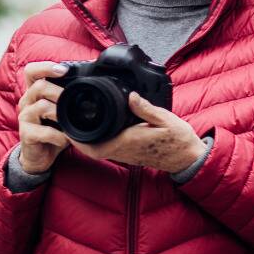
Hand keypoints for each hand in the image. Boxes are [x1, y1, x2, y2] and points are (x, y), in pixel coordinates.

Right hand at [16, 61, 70, 172]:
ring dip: (60, 114)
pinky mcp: (26, 134)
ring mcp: (25, 118)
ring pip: (41, 106)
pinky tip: (65, 139)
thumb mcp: (61, 110)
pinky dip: (58, 136)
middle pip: (39, 86)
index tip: (64, 70)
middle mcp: (27, 102)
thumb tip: (94, 83)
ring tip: (69, 122)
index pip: (32, 71)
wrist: (39, 155)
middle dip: (59, 92)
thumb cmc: (52, 129)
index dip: (46, 67)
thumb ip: (69, 97)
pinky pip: (43, 131)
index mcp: (34, 92)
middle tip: (71, 101)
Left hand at [70, 92, 205, 172]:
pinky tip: (96, 128)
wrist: (188, 157)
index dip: (77, 140)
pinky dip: (97, 140)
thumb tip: (131, 95)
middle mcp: (123, 151)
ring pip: (97, 150)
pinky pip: (107, 149)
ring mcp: (126, 154)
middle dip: (75, 138)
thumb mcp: (165, 119)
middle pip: (91, 149)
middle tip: (65, 122)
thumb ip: (146, 108)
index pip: (95, 147)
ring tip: (75, 122)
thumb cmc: (178, 140)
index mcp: (128, 142)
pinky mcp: (129, 154)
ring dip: (84, 139)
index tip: (66, 128)